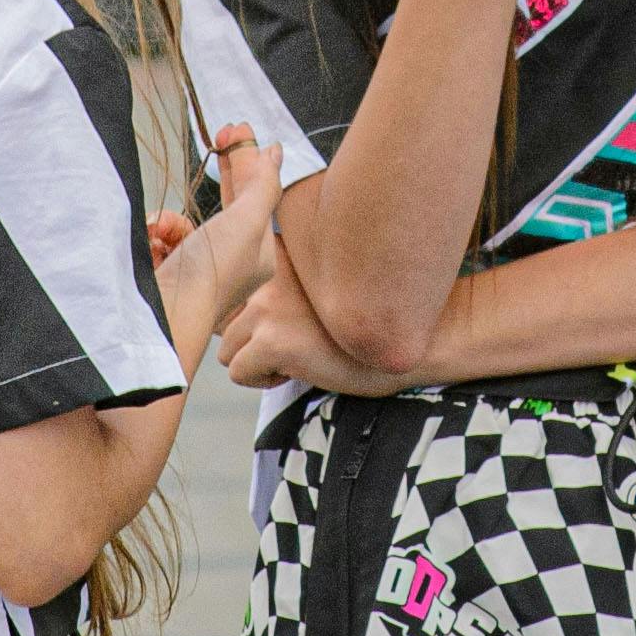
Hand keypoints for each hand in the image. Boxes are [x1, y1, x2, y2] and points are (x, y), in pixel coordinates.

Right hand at [159, 125, 281, 352]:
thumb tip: (275, 152)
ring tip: (161, 229)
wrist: (163, 317)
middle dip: (220, 175)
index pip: (256, 196)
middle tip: (218, 137)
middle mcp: (229, 261)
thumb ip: (262, 184)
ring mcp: (196, 269)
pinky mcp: (165, 274)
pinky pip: (158, 240)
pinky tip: (149, 243)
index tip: (235, 128)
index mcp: (257, 252)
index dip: (248, 160)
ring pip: (184, 223)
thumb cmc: (211, 272)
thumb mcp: (246, 221)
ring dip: (170, 219)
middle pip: (227, 204)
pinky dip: (152, 236)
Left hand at [215, 237, 410, 394]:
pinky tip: (299, 369)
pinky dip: (263, 380)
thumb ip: (276, 286)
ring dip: (256, 361)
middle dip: (251, 342)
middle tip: (294, 343)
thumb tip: (228, 313)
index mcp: (279, 255)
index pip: (231, 286)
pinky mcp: (274, 340)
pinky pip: (238, 373)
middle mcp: (269, 274)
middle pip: (225, 323)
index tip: (278, 323)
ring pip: (226, 351)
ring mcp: (269, 306)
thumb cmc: (362, 320)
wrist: (410, 341)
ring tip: (297, 356)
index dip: (248, 315)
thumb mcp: (317, 288)